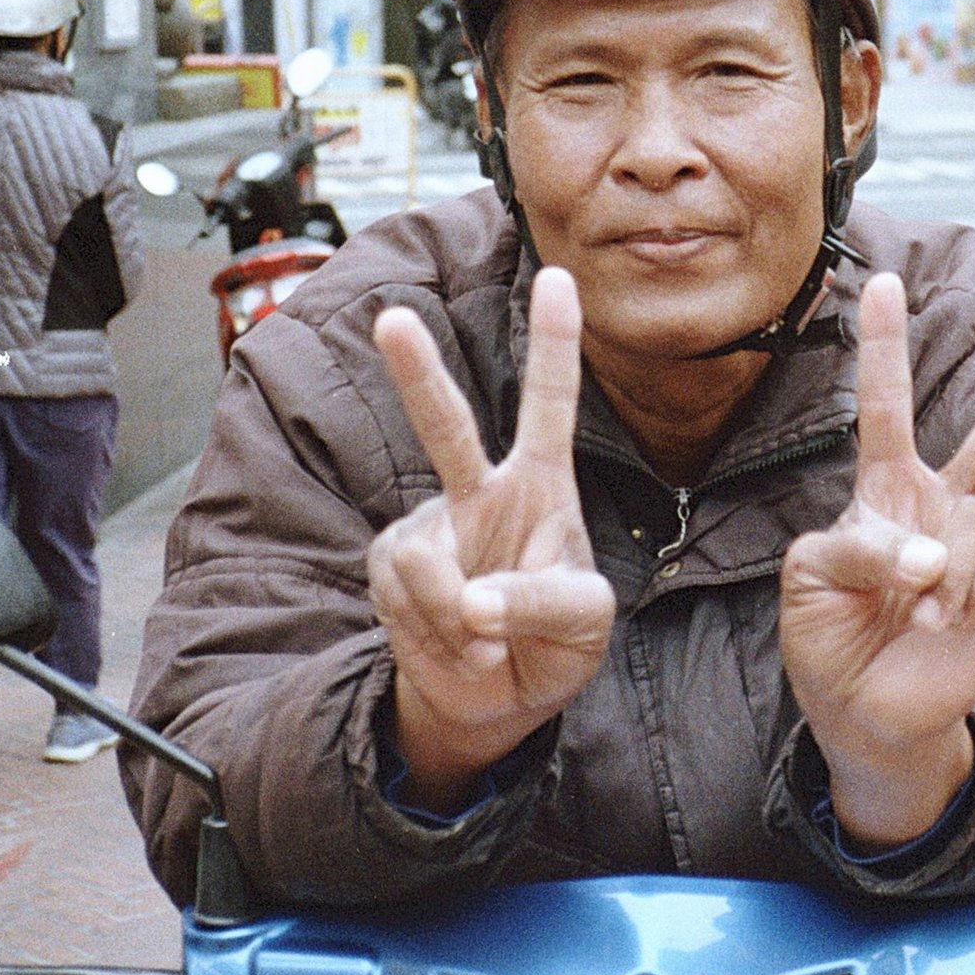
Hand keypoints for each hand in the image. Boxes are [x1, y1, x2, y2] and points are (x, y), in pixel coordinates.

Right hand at [370, 268, 614, 810]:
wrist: (496, 697)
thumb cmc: (553, 641)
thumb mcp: (583, 621)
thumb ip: (541, 604)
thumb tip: (474, 602)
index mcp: (541, 484)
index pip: (549, 404)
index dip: (553, 342)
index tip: (560, 277)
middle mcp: (481, 491)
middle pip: (446, 425)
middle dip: (417, 373)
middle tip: (392, 319)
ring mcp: (431, 528)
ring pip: (429, 562)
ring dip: (460, 620)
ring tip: (486, 643)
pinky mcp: (391, 567)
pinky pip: (408, 597)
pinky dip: (440, 636)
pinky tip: (459, 647)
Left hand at [781, 273, 974, 845]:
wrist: (864, 717)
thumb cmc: (829, 642)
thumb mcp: (810, 582)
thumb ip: (858, 548)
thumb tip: (928, 554)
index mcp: (883, 492)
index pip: (885, 407)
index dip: (885, 345)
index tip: (883, 280)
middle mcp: (938, 507)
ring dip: (948, 569)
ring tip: (919, 613)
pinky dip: (971, 595)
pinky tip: (947, 623)